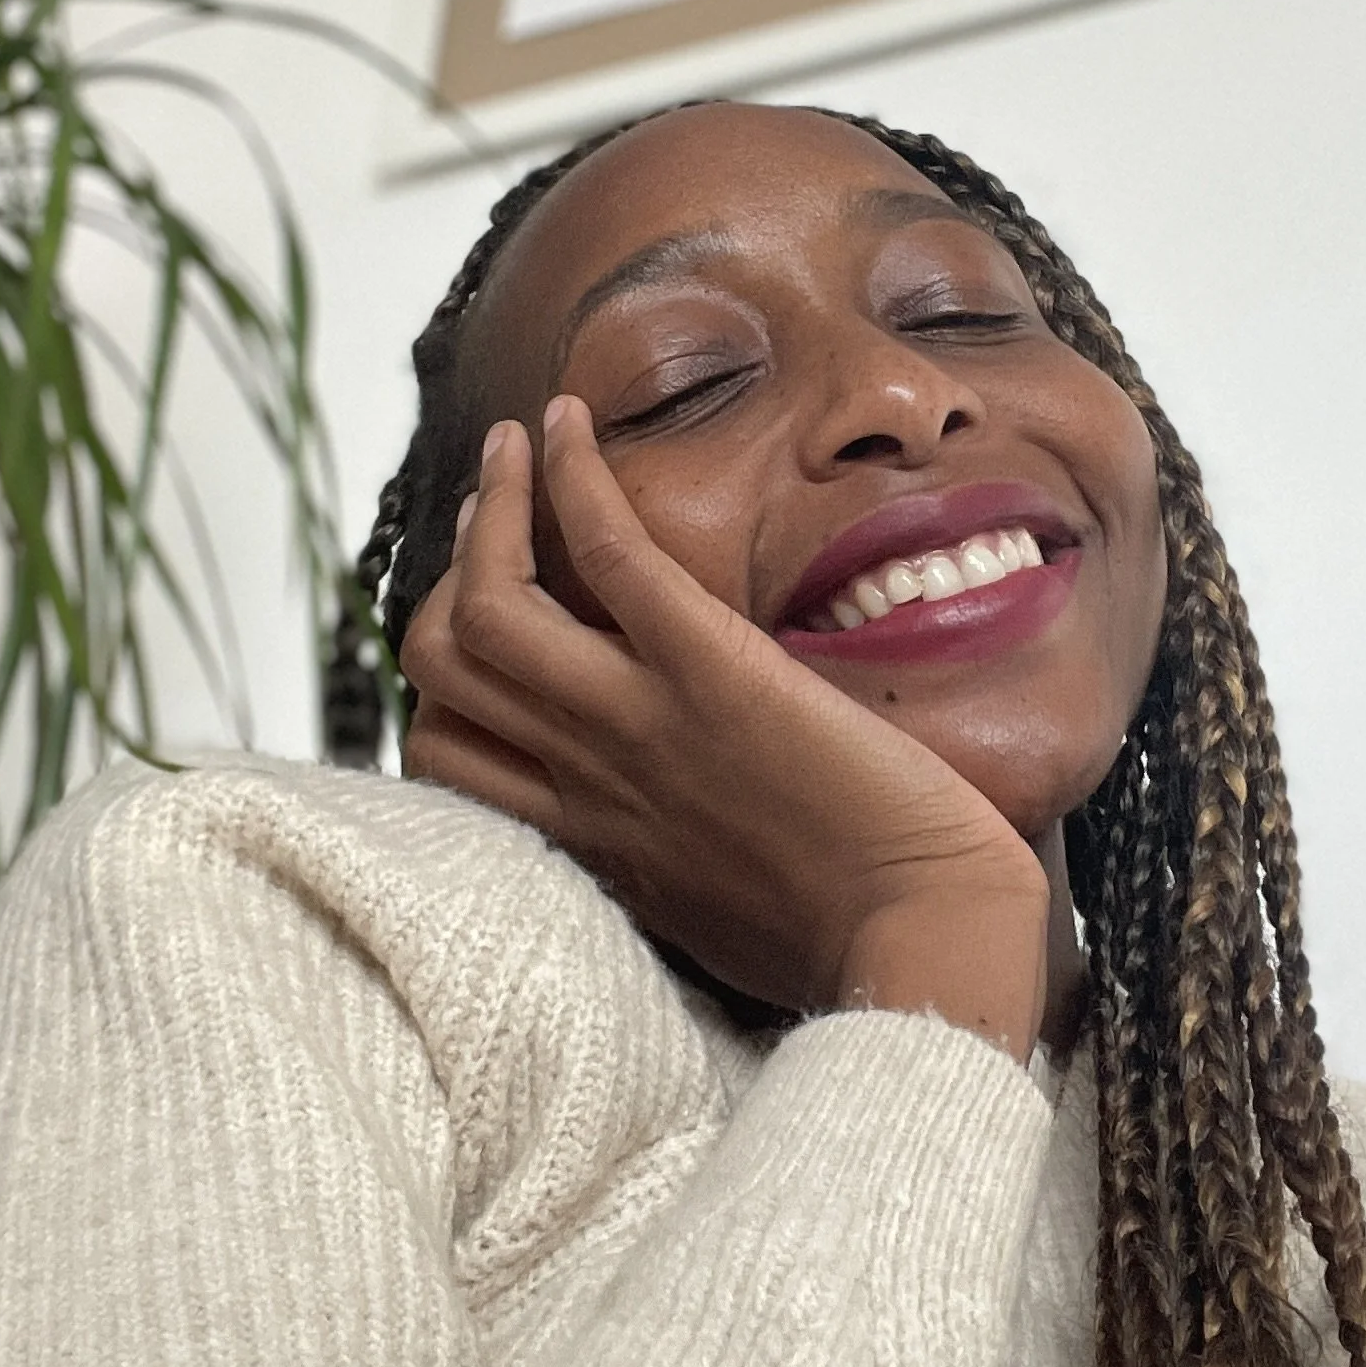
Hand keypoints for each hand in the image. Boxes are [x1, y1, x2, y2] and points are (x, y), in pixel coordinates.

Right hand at [399, 401, 1051, 1054]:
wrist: (927, 945)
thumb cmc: (854, 945)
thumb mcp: (713, 917)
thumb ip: (663, 865)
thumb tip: (663, 828)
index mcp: (587, 843)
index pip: (440, 756)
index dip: (440, 685)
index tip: (486, 623)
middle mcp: (588, 780)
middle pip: (438, 666)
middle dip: (448, 576)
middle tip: (494, 515)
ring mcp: (641, 720)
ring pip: (486, 604)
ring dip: (493, 505)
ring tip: (517, 446)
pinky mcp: (713, 671)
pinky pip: (608, 554)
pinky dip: (567, 477)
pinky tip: (566, 421)